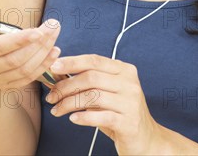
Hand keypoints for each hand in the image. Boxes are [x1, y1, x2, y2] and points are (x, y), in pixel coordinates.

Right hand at [0, 0, 61, 89]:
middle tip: (54, 26)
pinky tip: (53, 52)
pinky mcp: (3, 85)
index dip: (18, 41)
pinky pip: (26, 79)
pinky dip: (42, 67)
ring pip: (23, 70)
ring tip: (55, 36)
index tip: (38, 31)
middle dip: (38, 43)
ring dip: (44, 54)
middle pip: (14, 60)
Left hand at [46, 54, 162, 154]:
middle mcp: (129, 83)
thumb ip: (89, 82)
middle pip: (91, 77)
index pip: (95, 60)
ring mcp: (130, 102)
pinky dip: (84, 117)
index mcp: (124, 70)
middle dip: (66, 86)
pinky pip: (101, 116)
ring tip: (57, 110)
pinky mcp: (128, 122)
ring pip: (93, 97)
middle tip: (52, 96)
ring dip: (69, 103)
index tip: (54, 66)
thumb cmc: (121, 113)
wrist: (146, 138)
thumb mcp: (107, 93)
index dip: (73, 62)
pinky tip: (73, 119)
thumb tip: (59, 74)